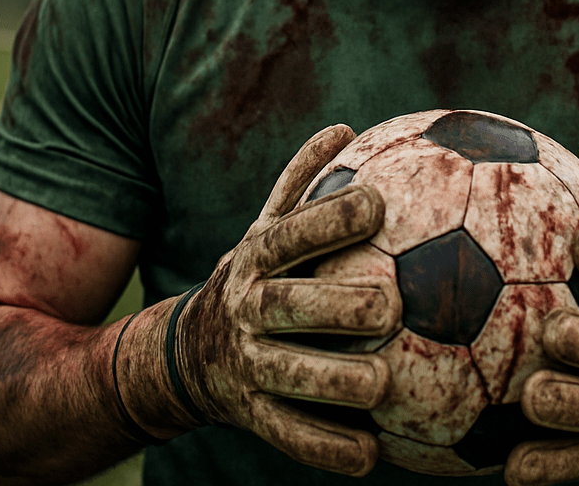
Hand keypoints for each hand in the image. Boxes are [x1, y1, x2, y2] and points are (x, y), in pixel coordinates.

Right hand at [119, 125, 401, 475]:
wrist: (188, 349)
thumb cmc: (254, 274)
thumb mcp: (265, 226)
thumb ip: (300, 180)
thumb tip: (342, 126)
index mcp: (256, 257)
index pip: (291, 232)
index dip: (329, 217)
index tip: (377, 203)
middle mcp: (248, 308)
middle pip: (288, 305)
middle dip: (335, 305)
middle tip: (390, 305)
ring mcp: (247, 364)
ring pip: (289, 375)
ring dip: (334, 381)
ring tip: (383, 384)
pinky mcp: (251, 413)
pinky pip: (288, 435)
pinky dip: (326, 447)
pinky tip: (370, 455)